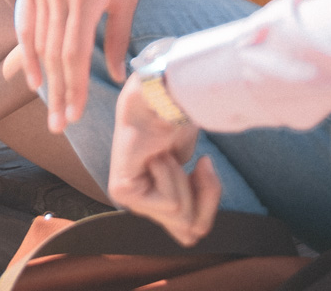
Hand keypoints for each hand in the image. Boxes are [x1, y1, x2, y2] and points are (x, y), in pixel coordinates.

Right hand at [16, 0, 140, 132]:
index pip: (75, 53)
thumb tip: (117, 75)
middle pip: (54, 55)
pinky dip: (27, 53)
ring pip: (38, 44)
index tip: (77, 115)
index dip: (75, 88)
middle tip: (60, 126)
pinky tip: (34, 78)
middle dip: (59, 94)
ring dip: (45, 81)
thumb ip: (120, 36)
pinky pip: (25, 25)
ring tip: (51, 110)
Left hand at [106, 76, 217, 246]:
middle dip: (203, 196)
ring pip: (182, 219)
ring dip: (186, 182)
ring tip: (167, 154)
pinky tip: (157, 155)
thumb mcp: (197, 173)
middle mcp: (137, 202)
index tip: (201, 164)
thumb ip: (195, 203)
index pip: (192, 232)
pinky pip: (172, 205)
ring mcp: (127, 199)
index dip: (207, 201)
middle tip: (194, 163)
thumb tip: (191, 235)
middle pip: (190, 232)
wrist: (165, 95)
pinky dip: (174, 177)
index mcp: (154, 199)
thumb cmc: (179, 123)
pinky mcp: (123, 191)